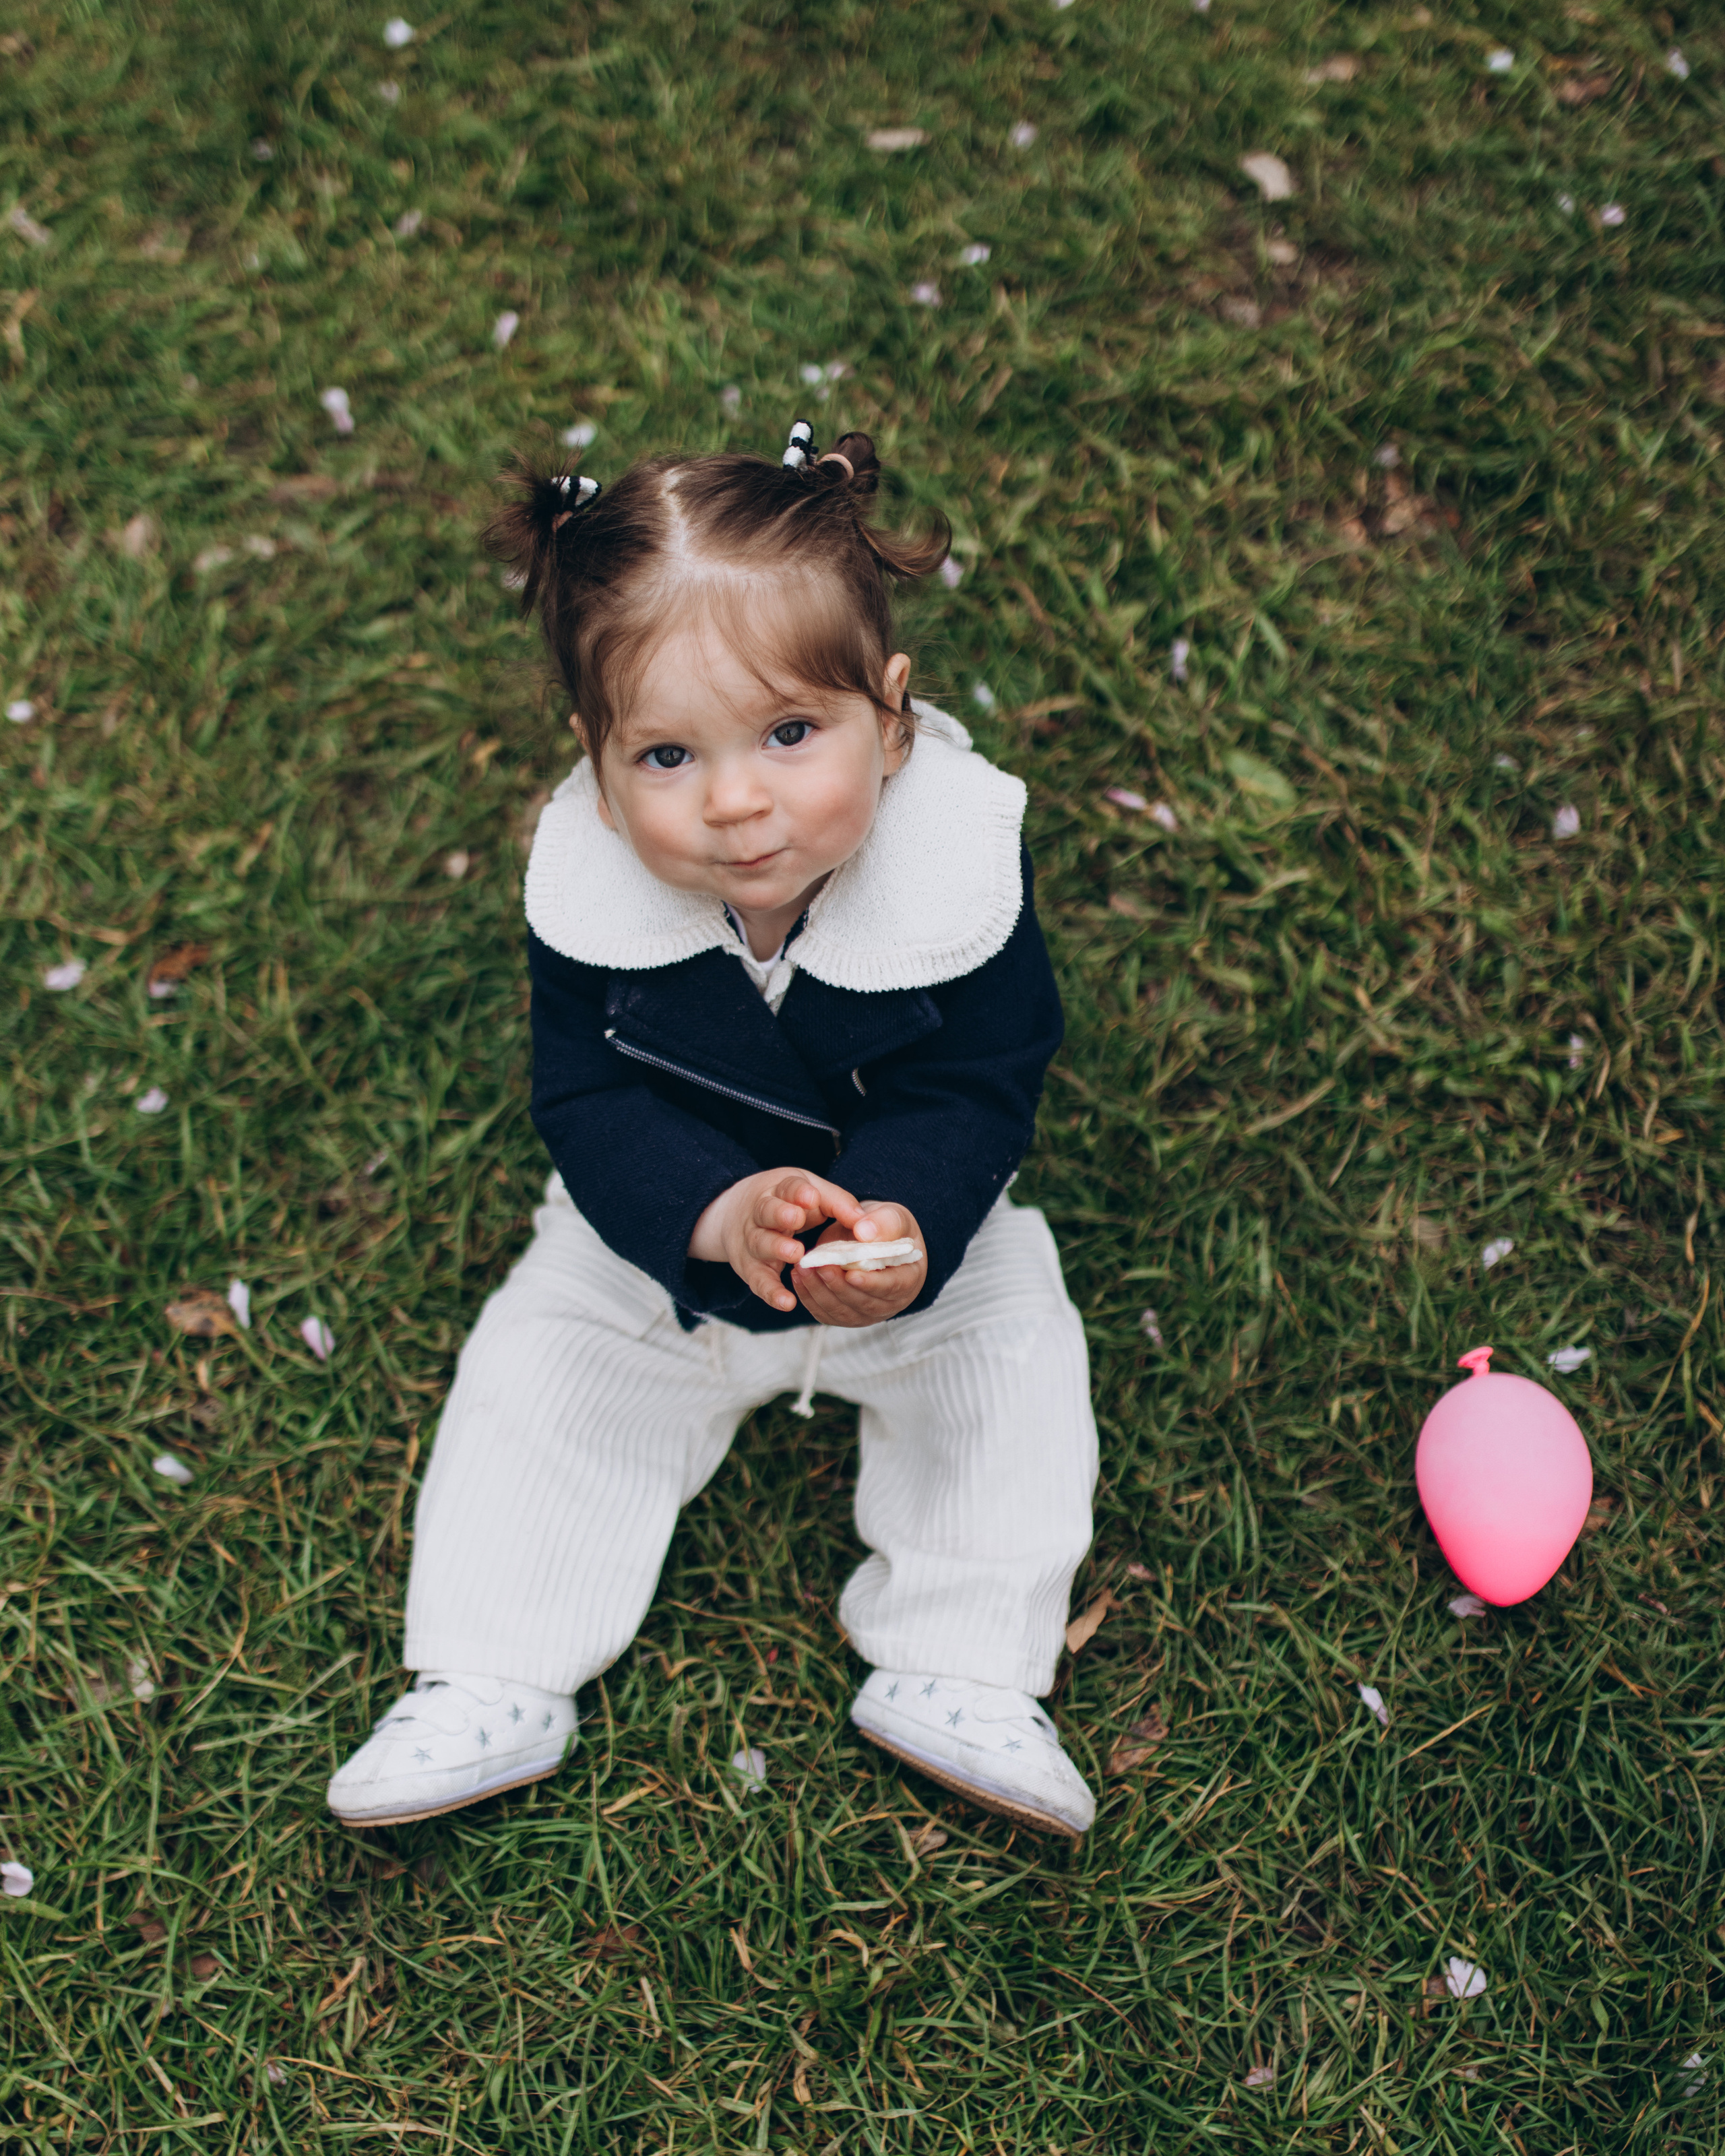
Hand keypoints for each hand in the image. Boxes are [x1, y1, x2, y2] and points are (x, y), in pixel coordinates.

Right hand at [690, 1169, 873, 1314]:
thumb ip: (838, 1205)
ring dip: (776, 1248)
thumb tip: (865, 1224)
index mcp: (779, 1190)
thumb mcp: (811, 1194)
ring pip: (760, 1243)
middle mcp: (760, 1213)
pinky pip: (758, 1281)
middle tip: (797, 1218)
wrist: (734, 1216)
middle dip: (780, 1214)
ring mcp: (752, 1240)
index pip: (788, 1187)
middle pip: (766, 1211)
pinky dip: (771, 1292)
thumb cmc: (788, 1203)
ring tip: (796, 1254)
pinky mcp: (750, 1268)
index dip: (798, 1192)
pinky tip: (787, 1302)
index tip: (812, 1197)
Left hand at [793, 1202, 926, 1328]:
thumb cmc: (887, 1228)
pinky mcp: (843, 1314)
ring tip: (803, 1268)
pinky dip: (809, 1296)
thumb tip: (865, 1232)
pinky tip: (798, 1277)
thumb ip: (883, 1222)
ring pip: (841, 1311)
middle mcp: (889, 1303)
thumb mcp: (893, 1217)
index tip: (851, 1273)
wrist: (870, 1237)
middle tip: (819, 1266)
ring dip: (819, 1291)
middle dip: (838, 1286)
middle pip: (863, 1303)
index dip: (872, 1283)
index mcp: (908, 1279)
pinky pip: (824, 1312)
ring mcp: (865, 1313)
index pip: (892, 1287)